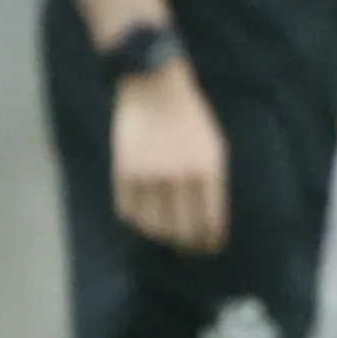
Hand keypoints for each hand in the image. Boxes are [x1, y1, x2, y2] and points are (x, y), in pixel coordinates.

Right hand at [110, 62, 230, 253]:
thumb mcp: (213, 149)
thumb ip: (212, 185)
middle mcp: (179, 176)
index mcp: (207, 170)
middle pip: (182, 230)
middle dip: (186, 245)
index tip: (208, 249)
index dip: (209, 242)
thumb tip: (209, 226)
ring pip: (153, 226)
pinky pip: (128, 212)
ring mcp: (149, 175)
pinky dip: (136, 222)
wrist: (154, 88)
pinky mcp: (123, 171)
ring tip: (166, 234)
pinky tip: (144, 220)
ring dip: (160, 235)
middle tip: (186, 248)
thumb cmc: (190, 121)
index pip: (210, 222)